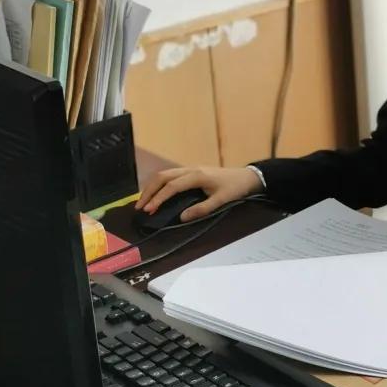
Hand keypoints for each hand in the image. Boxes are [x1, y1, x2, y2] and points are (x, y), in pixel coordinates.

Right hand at [135, 165, 261, 221]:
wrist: (247, 176)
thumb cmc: (235, 188)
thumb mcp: (221, 201)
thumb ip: (202, 209)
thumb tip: (181, 218)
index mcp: (197, 176)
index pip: (172, 186)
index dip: (158, 198)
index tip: (148, 210)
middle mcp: (190, 169)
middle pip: (163, 176)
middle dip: (149, 191)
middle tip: (139, 207)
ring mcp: (190, 168)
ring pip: (165, 174)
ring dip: (152, 186)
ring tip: (143, 201)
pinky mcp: (191, 171)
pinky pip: (170, 175)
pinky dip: (159, 183)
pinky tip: (156, 193)